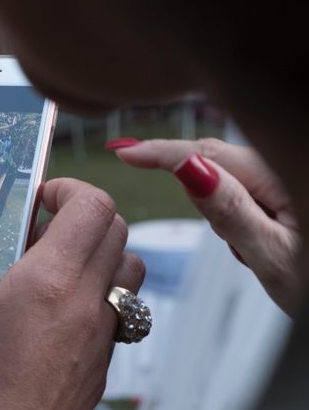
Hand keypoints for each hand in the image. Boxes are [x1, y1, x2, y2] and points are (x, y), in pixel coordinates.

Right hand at [0, 178, 144, 409]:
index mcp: (47, 285)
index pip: (93, 206)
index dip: (70, 188)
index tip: (41, 198)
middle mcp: (85, 307)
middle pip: (115, 230)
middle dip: (80, 215)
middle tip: (38, 230)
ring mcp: (100, 338)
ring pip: (126, 268)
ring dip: (96, 252)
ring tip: (50, 267)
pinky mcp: (101, 365)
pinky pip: (118, 308)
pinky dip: (96, 292)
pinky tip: (50, 313)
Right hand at [108, 137, 301, 314]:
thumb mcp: (273, 258)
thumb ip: (229, 212)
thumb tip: (186, 169)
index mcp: (286, 175)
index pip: (208, 153)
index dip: (159, 151)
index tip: (122, 152)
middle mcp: (286, 166)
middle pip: (218, 157)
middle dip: (198, 187)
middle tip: (216, 232)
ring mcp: (287, 175)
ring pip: (231, 172)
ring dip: (223, 204)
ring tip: (253, 249)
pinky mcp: (287, 188)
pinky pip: (249, 184)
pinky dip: (238, 207)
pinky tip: (258, 236)